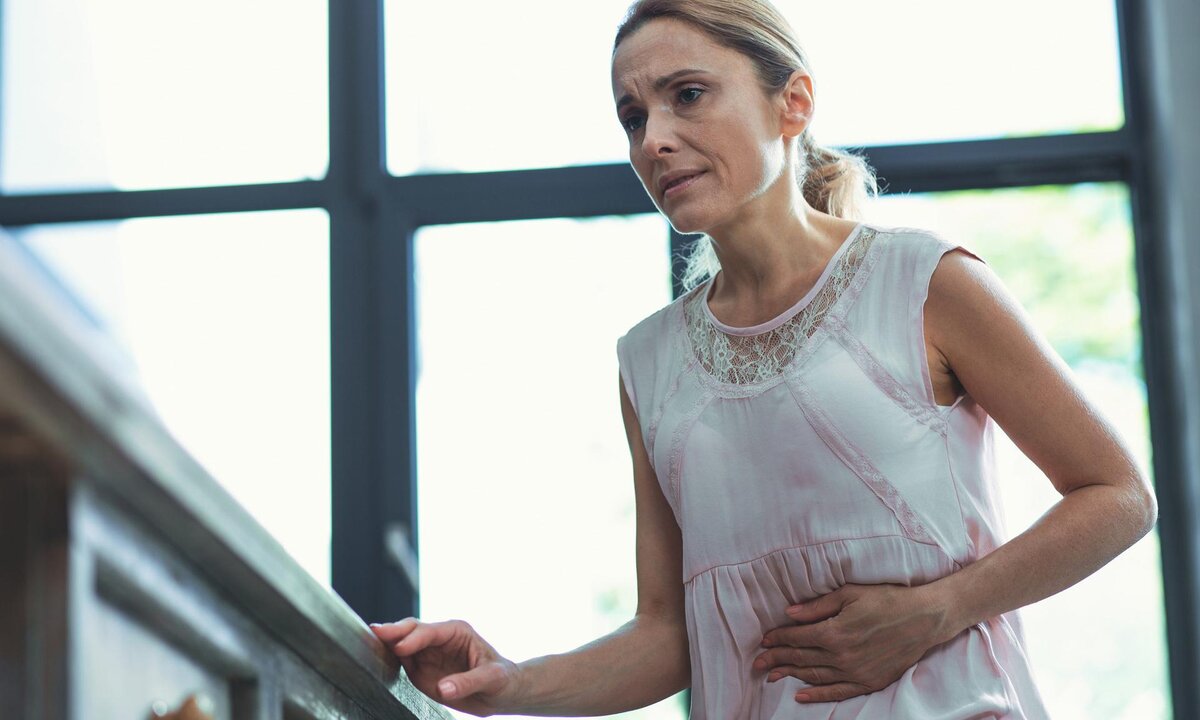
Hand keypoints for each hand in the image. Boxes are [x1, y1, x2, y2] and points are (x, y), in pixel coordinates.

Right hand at [369, 617, 522, 716]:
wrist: (501, 692)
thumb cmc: (502, 679)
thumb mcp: (492, 679)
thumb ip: (467, 683)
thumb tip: (443, 690)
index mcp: (457, 631)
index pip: (430, 631)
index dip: (414, 637)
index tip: (399, 646)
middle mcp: (439, 639)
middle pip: (411, 630)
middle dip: (394, 631)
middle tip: (375, 633)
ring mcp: (428, 652)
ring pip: (401, 643)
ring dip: (386, 643)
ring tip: (367, 644)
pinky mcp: (420, 668)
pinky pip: (400, 661)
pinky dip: (387, 658)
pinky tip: (374, 658)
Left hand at [754, 583, 956, 702]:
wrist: (925, 618)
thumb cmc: (888, 600)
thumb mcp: (850, 594)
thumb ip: (817, 607)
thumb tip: (789, 613)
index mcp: (835, 632)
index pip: (797, 638)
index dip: (778, 638)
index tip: (765, 640)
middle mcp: (842, 656)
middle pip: (801, 659)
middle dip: (777, 659)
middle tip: (757, 663)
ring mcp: (856, 672)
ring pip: (815, 676)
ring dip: (791, 675)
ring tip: (771, 676)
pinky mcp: (869, 682)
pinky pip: (837, 692)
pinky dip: (817, 695)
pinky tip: (800, 696)